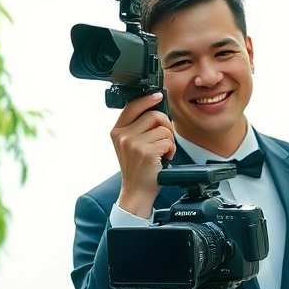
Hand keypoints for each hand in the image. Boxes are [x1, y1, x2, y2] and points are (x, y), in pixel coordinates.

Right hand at [111, 92, 174, 217]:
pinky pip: (167, 141)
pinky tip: (164, 158)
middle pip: (153, 115)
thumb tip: (155, 109)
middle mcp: (122, 136)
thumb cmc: (137, 169)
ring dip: (169, 141)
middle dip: (166, 125)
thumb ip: (137, 128)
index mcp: (117, 132)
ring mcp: (133, 144)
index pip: (132, 107)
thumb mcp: (129, 145)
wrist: (136, 192)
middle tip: (165, 139)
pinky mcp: (146, 152)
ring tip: (162, 152)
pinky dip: (171, 150)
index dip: (147, 100)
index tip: (158, 96)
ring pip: (163, 129)